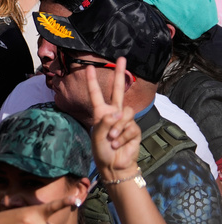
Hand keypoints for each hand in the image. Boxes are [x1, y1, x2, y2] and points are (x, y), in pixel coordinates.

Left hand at [86, 59, 140, 180]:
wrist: (114, 164)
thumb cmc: (101, 150)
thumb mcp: (97, 135)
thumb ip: (105, 122)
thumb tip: (118, 112)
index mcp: (100, 112)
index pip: (96, 94)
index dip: (92, 81)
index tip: (88, 67)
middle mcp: (113, 113)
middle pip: (118, 90)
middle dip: (121, 74)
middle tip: (122, 58)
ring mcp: (125, 120)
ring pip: (125, 113)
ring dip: (118, 128)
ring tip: (111, 139)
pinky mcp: (134, 129)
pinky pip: (130, 127)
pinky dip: (122, 137)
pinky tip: (118, 144)